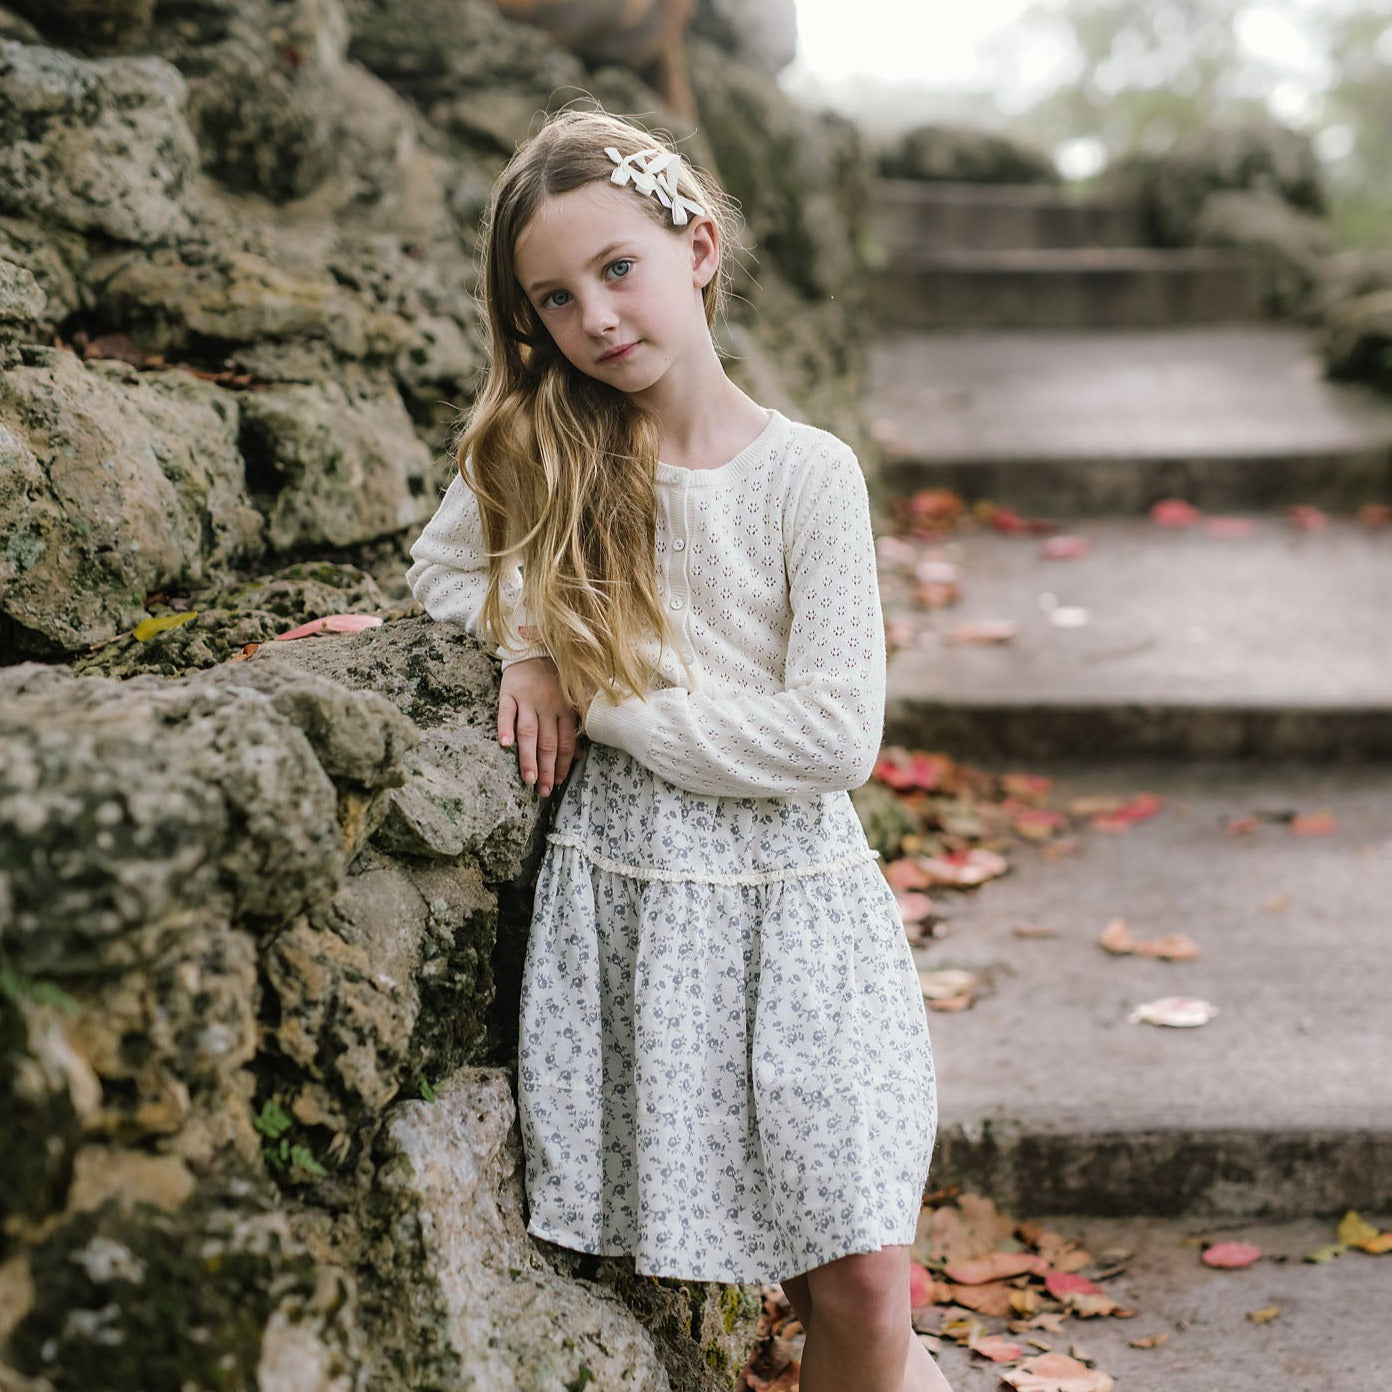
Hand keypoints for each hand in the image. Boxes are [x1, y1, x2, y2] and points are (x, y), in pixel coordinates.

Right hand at [498, 656, 579, 797]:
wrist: (534, 648)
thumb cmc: (553, 679)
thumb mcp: (570, 700)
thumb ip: (574, 727)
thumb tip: (578, 756)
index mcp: (565, 709)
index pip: (566, 742)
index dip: (563, 764)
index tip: (559, 782)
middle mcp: (548, 706)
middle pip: (548, 742)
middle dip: (547, 769)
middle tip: (544, 790)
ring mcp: (528, 700)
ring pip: (529, 732)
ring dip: (529, 756)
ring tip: (529, 778)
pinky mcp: (509, 692)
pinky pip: (506, 711)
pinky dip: (505, 727)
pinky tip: (505, 744)